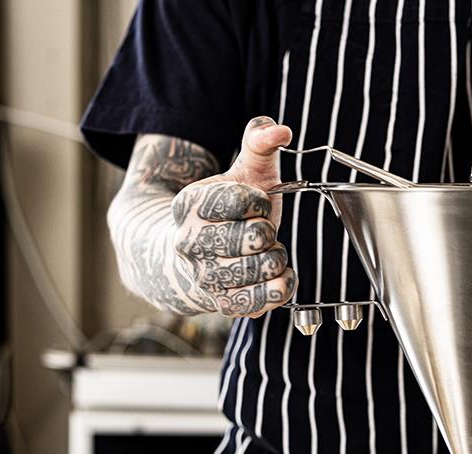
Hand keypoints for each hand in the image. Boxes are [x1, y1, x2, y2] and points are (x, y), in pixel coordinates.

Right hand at [170, 116, 295, 316]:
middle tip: (259, 231)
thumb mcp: (240, 172)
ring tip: (263, 252)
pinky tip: (277, 274)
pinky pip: (266, 299)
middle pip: (256, 236)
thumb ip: (259, 142)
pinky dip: (282, 285)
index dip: (260, 200)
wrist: (191, 258)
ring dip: (276, 256)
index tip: (253, 204)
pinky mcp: (223, 305)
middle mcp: (189, 244)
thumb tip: (281, 130)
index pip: (244, 199)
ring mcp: (205, 278)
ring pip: (264, 267)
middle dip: (268, 230)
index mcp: (190, 205)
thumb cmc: (225, 213)